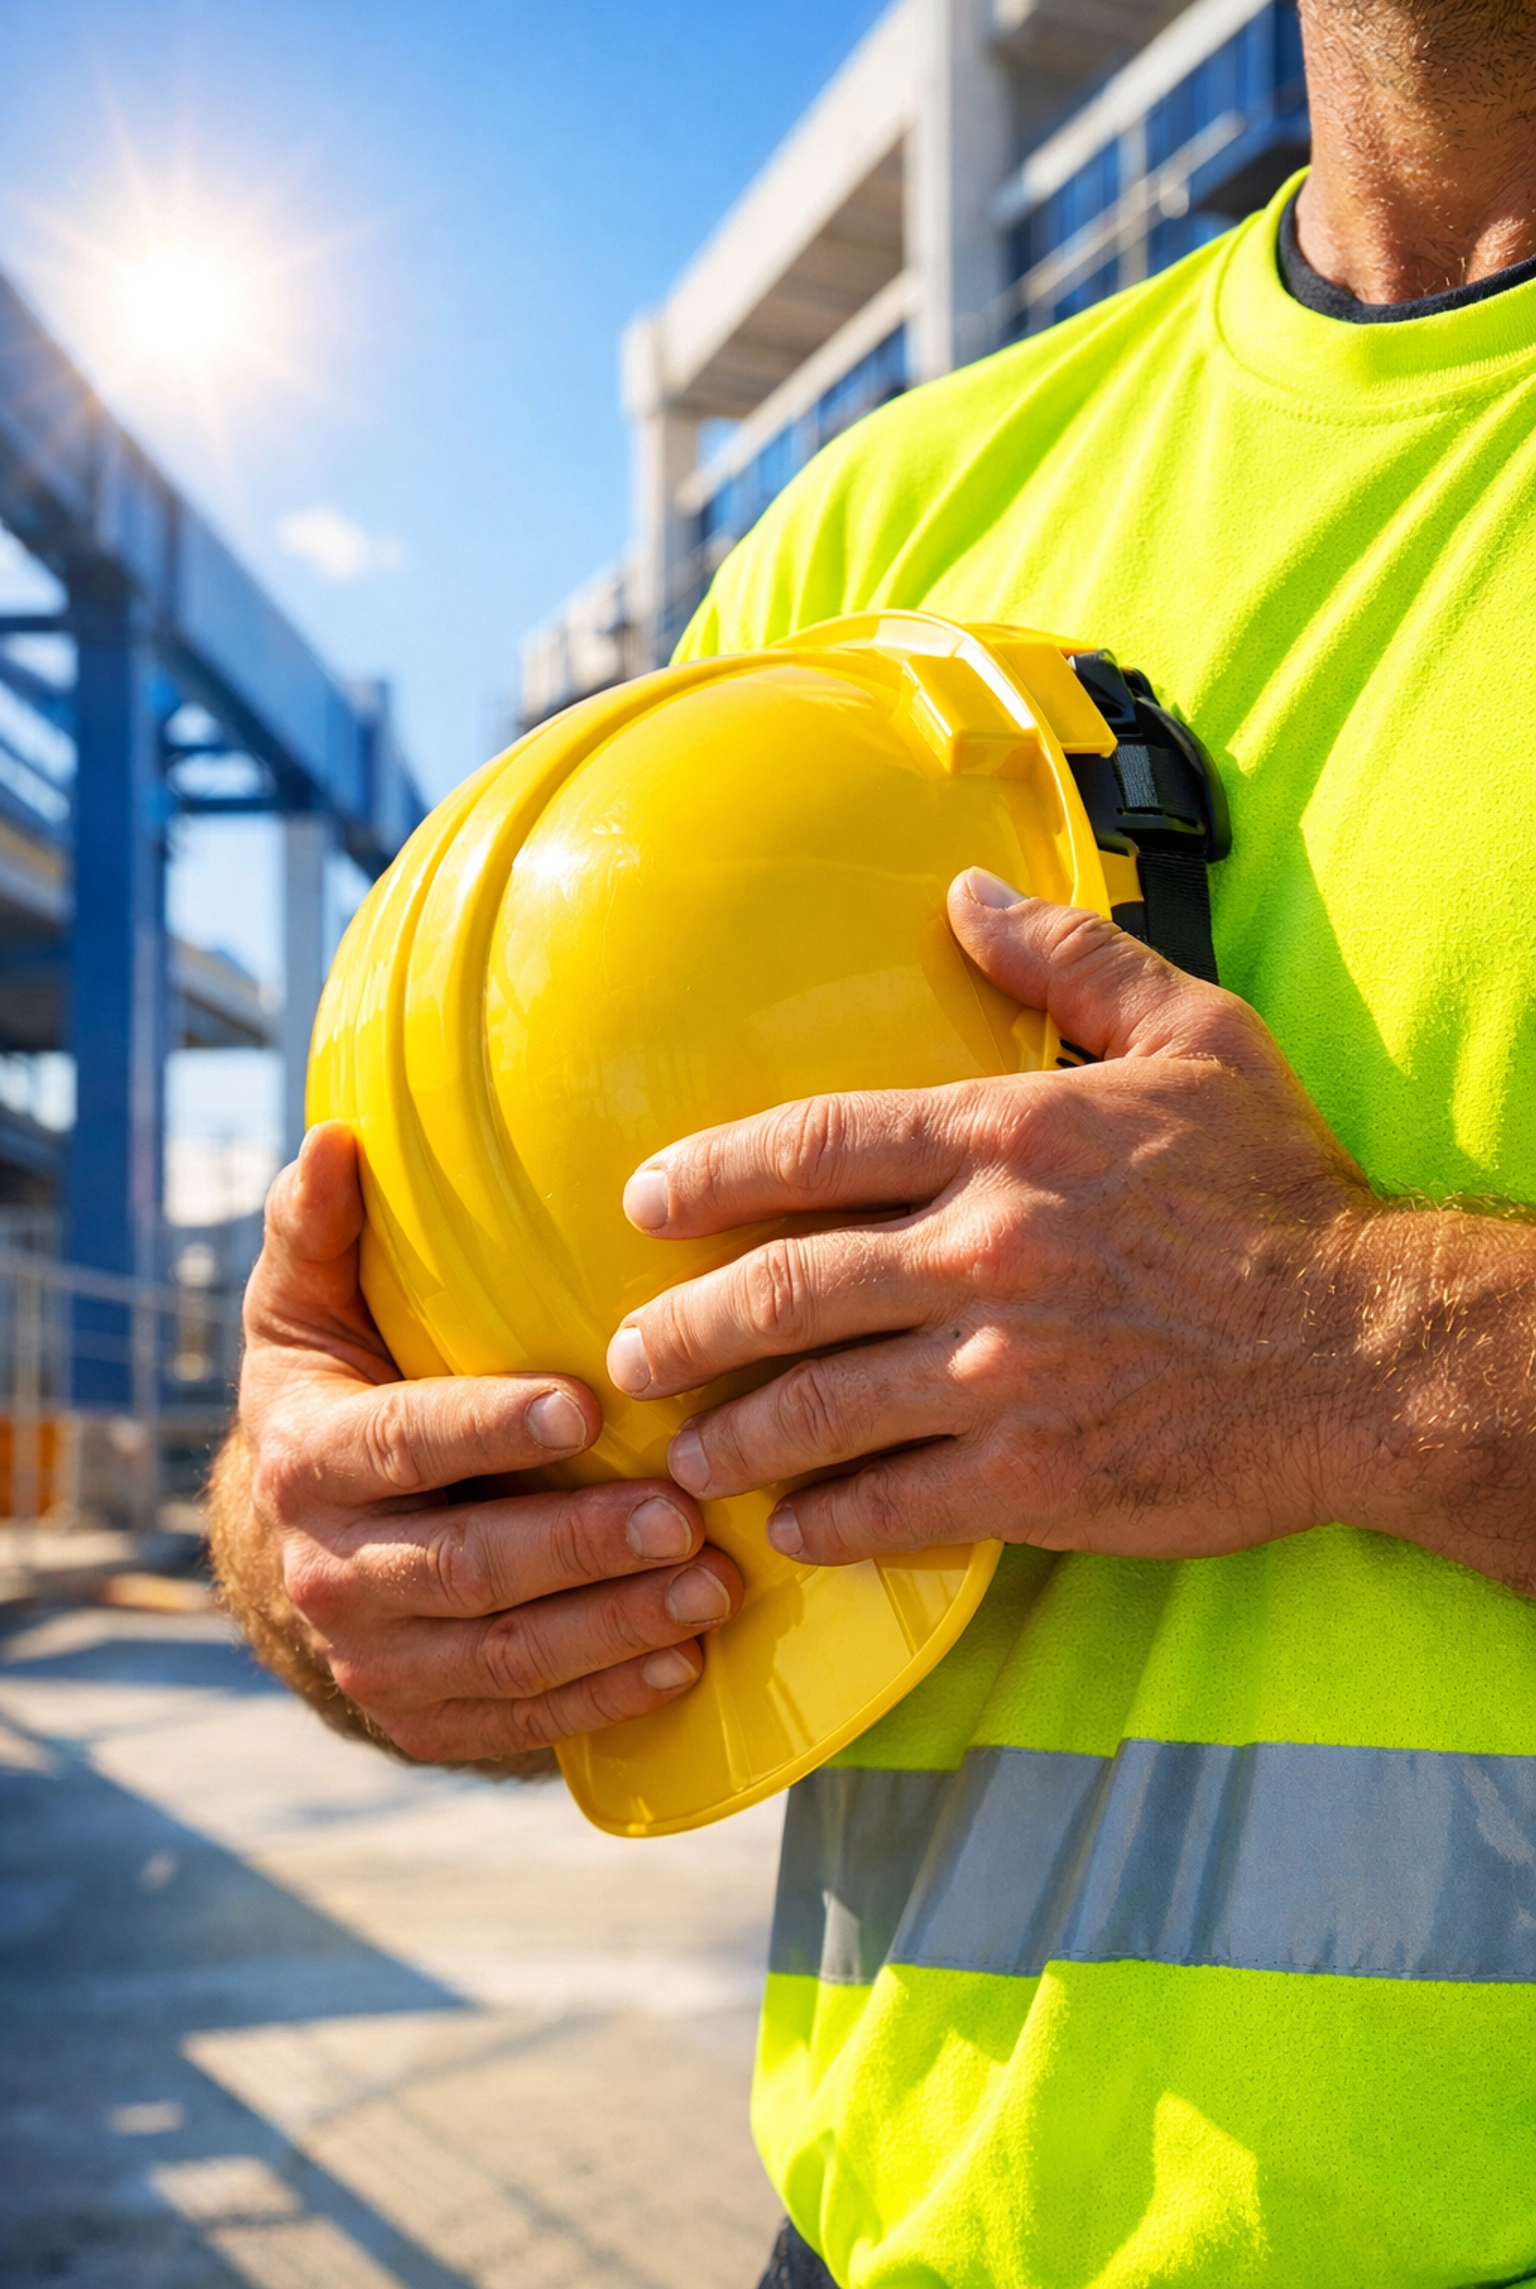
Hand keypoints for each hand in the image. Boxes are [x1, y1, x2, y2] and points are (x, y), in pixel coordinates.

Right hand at [217, 1122, 740, 1766]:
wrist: (290, 1550)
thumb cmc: (332, 1393)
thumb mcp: (303, 1312)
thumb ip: (317, 1230)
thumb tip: (337, 1140)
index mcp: (306, 1458)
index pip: (399, 1445)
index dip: (486, 1430)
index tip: (586, 1407)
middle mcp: (330, 1569)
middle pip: (465, 1565)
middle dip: (579, 1545)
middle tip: (684, 1514)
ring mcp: (376, 1658)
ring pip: (504, 1655)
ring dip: (614, 1626)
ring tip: (712, 1586)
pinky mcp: (423, 1721)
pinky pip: (520, 1720)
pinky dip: (604, 1700)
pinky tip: (683, 1665)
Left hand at [604, 870, 1535, 1586]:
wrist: (1371, 1349)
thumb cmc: (1280, 1191)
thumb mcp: (1193, 1038)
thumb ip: (1068, 963)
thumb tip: (965, 896)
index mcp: (1008, 1139)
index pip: (814, 1146)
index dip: (711, 1175)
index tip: (643, 1204)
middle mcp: (982, 1253)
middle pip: (782, 1292)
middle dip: (684, 1331)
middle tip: (629, 1357)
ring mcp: (999, 1375)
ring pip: (816, 1411)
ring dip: (733, 1441)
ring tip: (687, 1461)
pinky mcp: (1034, 1477)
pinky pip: (894, 1506)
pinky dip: (829, 1521)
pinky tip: (795, 1527)